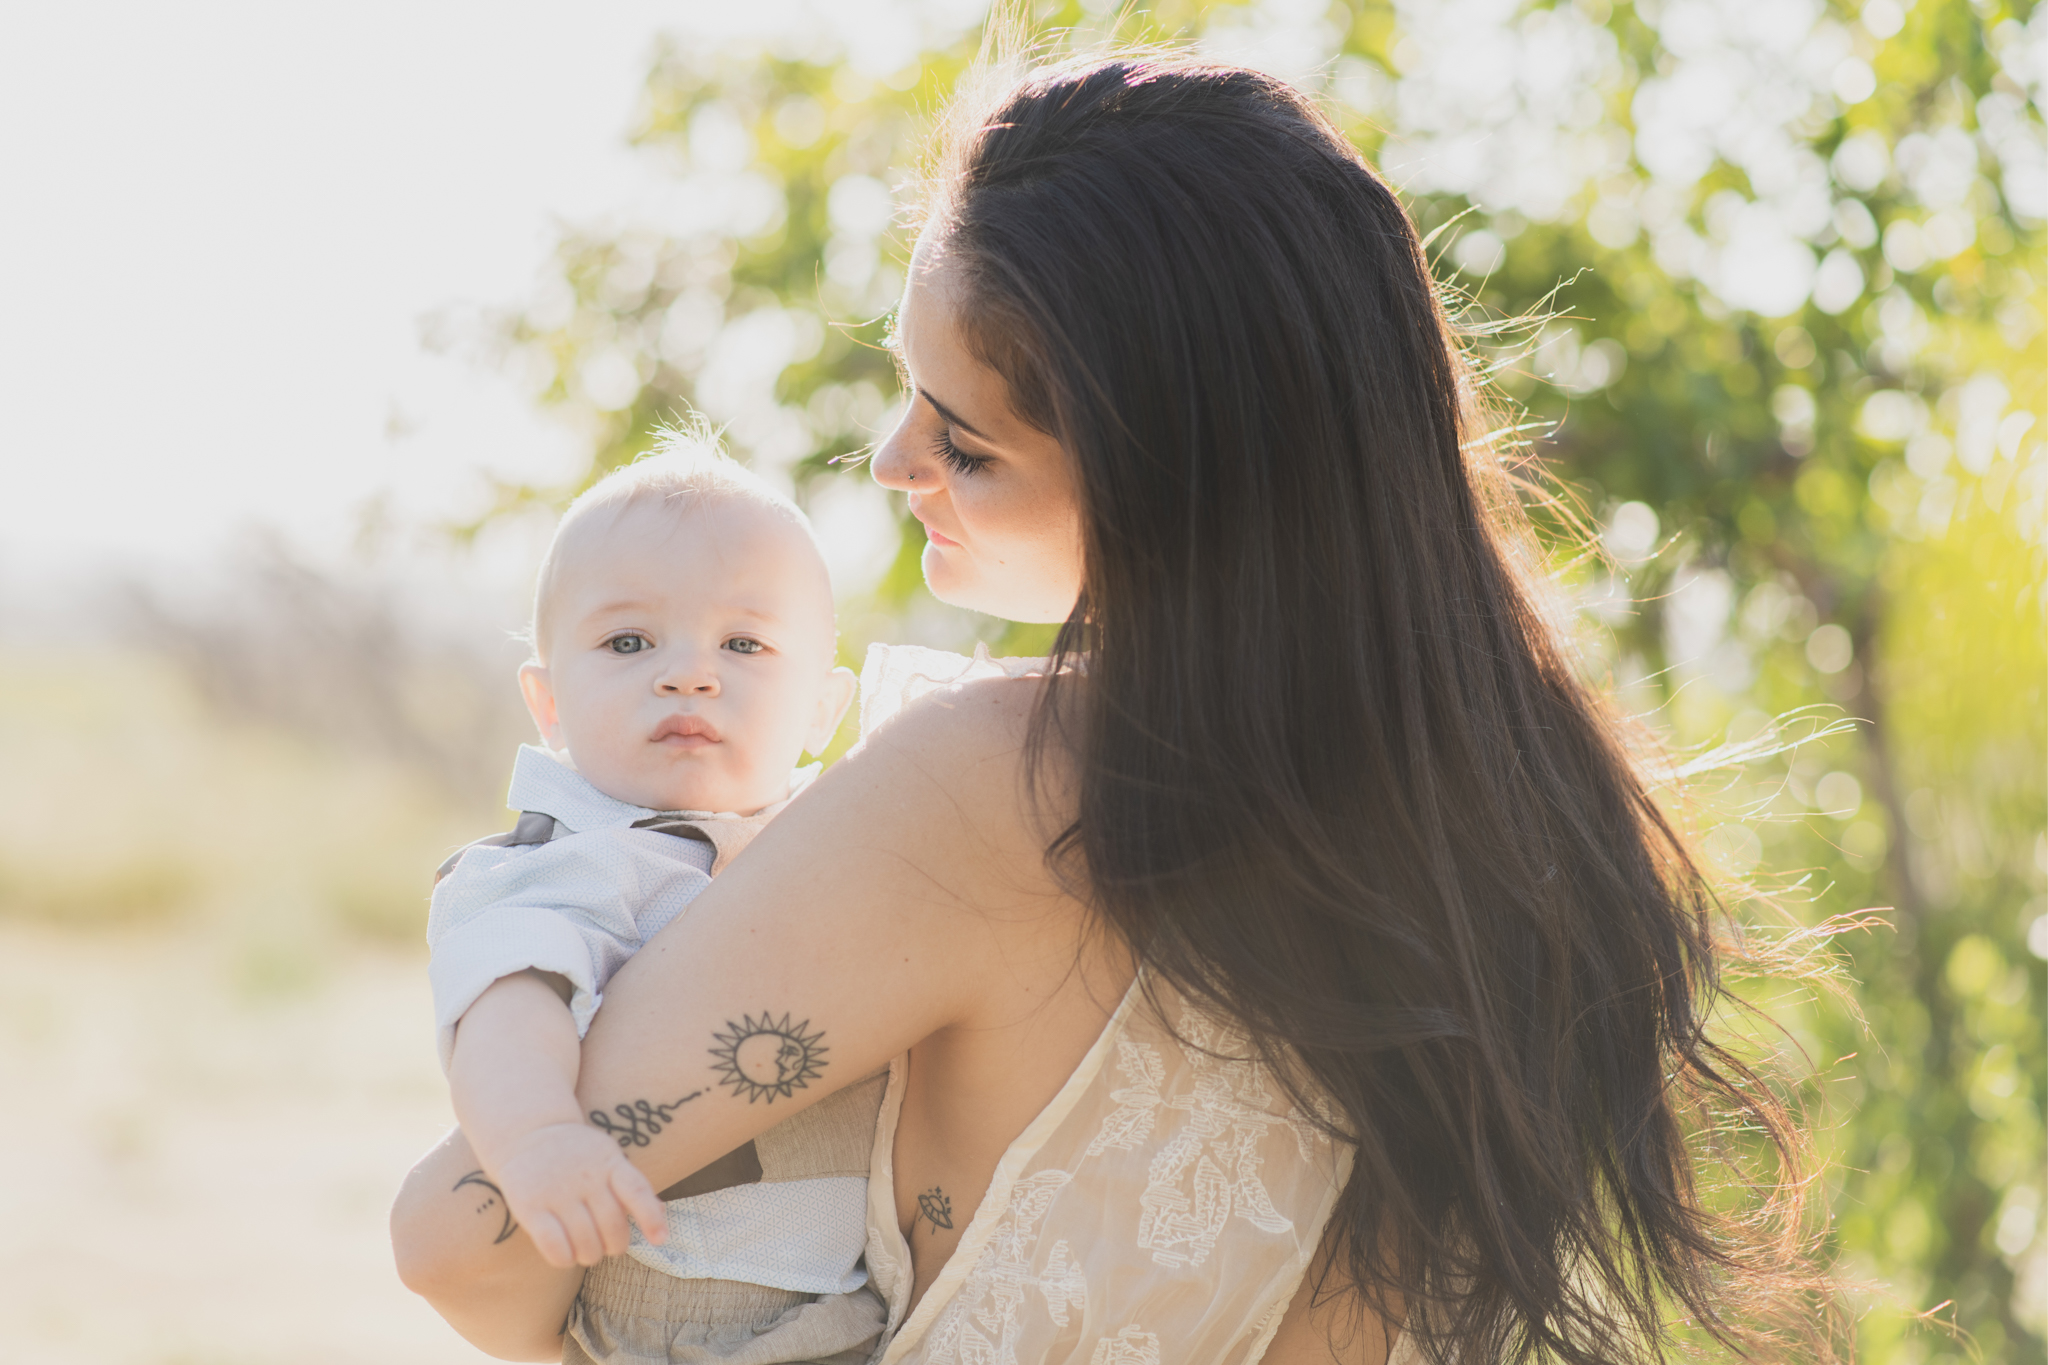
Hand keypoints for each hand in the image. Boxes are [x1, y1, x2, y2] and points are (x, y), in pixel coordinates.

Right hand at [491, 1122, 669, 1268]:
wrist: (527, 1133)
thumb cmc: (577, 1154)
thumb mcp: (607, 1157)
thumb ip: (630, 1184)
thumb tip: (662, 1212)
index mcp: (609, 1161)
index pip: (637, 1190)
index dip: (651, 1218)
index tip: (660, 1240)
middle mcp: (586, 1176)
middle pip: (612, 1226)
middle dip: (615, 1246)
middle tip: (609, 1247)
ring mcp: (557, 1190)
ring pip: (586, 1242)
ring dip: (590, 1255)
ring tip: (588, 1251)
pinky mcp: (530, 1205)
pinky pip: (554, 1245)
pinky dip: (565, 1259)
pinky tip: (566, 1256)